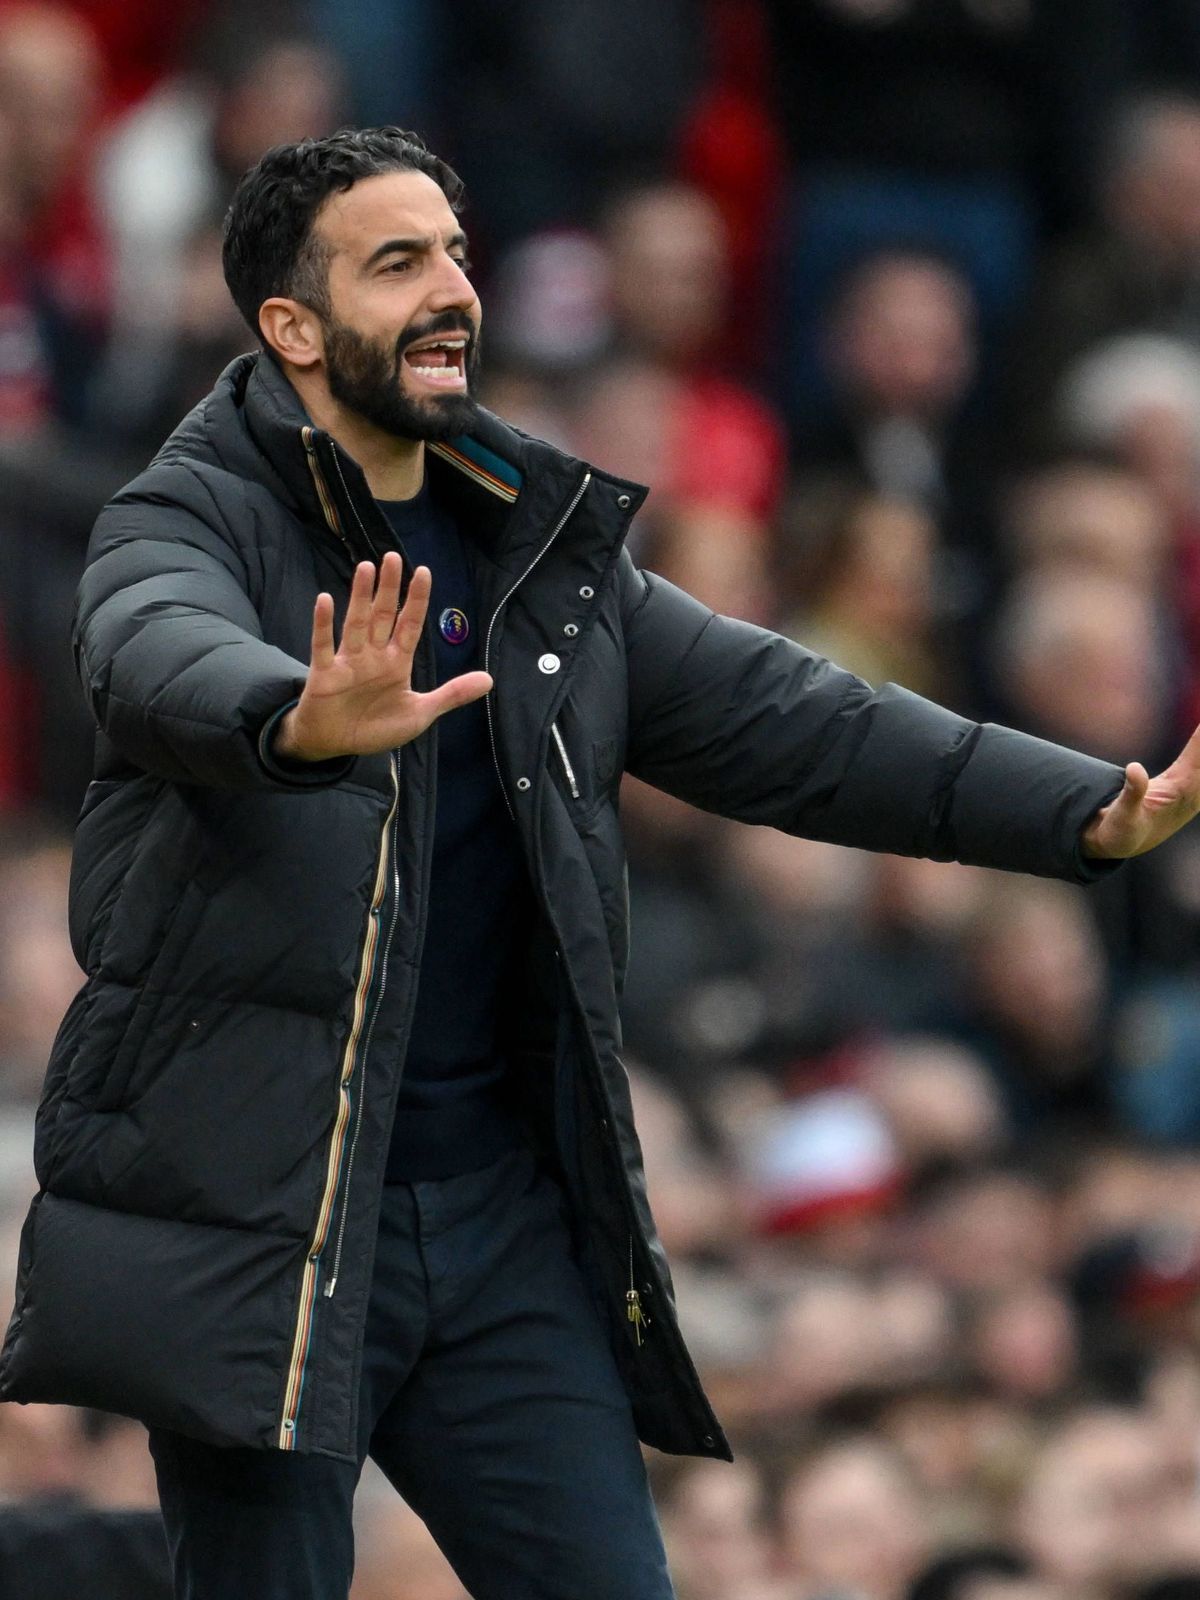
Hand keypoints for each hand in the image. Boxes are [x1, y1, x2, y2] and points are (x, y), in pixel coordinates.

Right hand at [275, 554, 491, 760]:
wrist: (335, 745)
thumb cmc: (375, 728)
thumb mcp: (419, 713)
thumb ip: (451, 695)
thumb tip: (490, 680)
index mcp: (397, 662)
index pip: (410, 624)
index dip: (416, 600)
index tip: (423, 572)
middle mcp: (373, 655)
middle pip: (383, 615)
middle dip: (388, 588)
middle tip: (393, 557)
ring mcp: (348, 661)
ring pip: (356, 623)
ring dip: (360, 596)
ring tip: (366, 568)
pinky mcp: (325, 674)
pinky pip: (323, 645)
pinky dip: (323, 624)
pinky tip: (325, 599)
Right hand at [1081, 723, 1199, 858]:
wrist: (1120, 845)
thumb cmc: (1120, 831)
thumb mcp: (1122, 815)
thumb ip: (1131, 792)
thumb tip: (1134, 768)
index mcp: (1179, 793)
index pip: (1196, 761)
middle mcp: (1191, 791)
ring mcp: (1189, 789)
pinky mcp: (1182, 784)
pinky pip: (1198, 763)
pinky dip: (1199, 750)